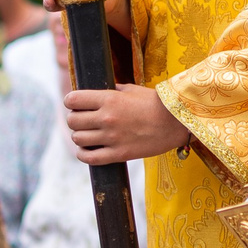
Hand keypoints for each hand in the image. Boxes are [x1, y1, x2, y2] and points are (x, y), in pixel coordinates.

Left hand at [64, 84, 186, 165]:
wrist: (176, 122)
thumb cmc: (155, 103)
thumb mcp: (132, 89)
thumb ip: (111, 90)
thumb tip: (96, 92)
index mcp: (109, 99)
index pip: (73, 100)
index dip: (71, 101)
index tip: (75, 104)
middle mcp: (106, 118)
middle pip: (72, 121)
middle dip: (74, 119)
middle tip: (82, 120)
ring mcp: (111, 138)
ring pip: (77, 139)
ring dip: (79, 136)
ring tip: (87, 135)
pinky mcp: (118, 154)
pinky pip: (89, 158)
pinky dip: (82, 154)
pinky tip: (86, 150)